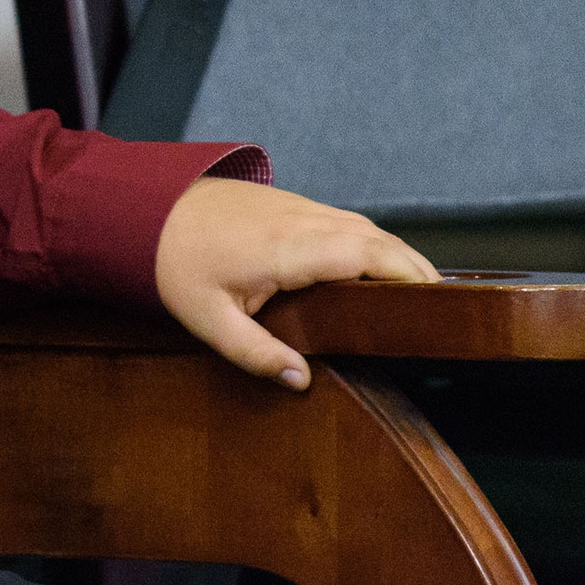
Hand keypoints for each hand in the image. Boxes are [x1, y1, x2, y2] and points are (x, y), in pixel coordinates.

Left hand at [154, 176, 438, 390]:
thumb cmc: (172, 261)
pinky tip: (372, 265)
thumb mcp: (207, 318)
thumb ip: (255, 353)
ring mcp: (295, 206)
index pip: (367, 255)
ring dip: (392, 252)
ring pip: (361, 225)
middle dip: (413, 267)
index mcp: (288, 248)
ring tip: (418, 290)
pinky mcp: (287, 202)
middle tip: (443, 306)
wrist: (141, 206)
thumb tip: (300, 381)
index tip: (438, 300)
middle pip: (375, 238)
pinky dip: (367, 240)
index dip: (407, 274)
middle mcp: (301, 220)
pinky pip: (341, 219)